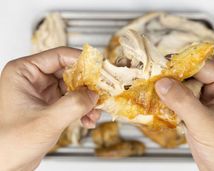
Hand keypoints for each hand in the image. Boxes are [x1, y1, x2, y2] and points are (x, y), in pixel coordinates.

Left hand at [0, 47, 99, 170]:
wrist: (3, 166)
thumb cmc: (9, 143)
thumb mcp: (46, 121)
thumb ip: (74, 105)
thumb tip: (94, 94)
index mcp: (24, 72)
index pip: (60, 56)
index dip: (83, 61)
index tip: (100, 68)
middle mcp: (34, 80)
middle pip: (70, 72)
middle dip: (88, 85)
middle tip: (102, 92)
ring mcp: (42, 93)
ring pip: (74, 88)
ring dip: (87, 100)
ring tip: (95, 112)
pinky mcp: (50, 107)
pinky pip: (72, 102)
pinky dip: (82, 110)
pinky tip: (88, 120)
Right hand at [155, 60, 213, 170]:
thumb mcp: (207, 126)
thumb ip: (184, 103)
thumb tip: (163, 83)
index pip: (199, 65)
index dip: (177, 65)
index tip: (156, 67)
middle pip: (187, 74)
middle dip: (167, 79)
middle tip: (147, 80)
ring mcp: (204, 99)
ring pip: (179, 87)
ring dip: (164, 91)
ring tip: (147, 91)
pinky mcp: (194, 110)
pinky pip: (176, 100)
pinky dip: (165, 103)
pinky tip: (154, 104)